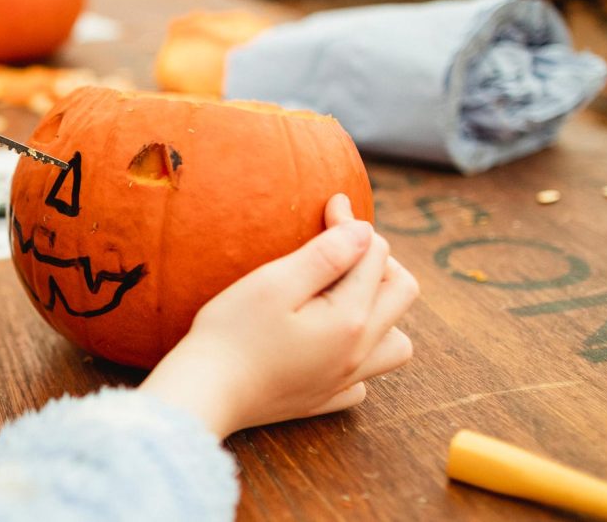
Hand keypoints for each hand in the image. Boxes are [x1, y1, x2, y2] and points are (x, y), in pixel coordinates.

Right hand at [139, 194, 418, 435]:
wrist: (204, 394)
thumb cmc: (231, 334)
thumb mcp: (274, 284)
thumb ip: (325, 255)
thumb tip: (365, 232)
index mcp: (350, 318)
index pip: (374, 254)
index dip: (352, 224)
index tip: (328, 206)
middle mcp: (359, 352)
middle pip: (401, 292)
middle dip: (378, 260)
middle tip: (339, 248)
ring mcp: (344, 380)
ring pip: (396, 343)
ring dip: (381, 312)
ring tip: (345, 297)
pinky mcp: (322, 399)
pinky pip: (363, 380)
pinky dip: (357, 357)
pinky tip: (328, 345)